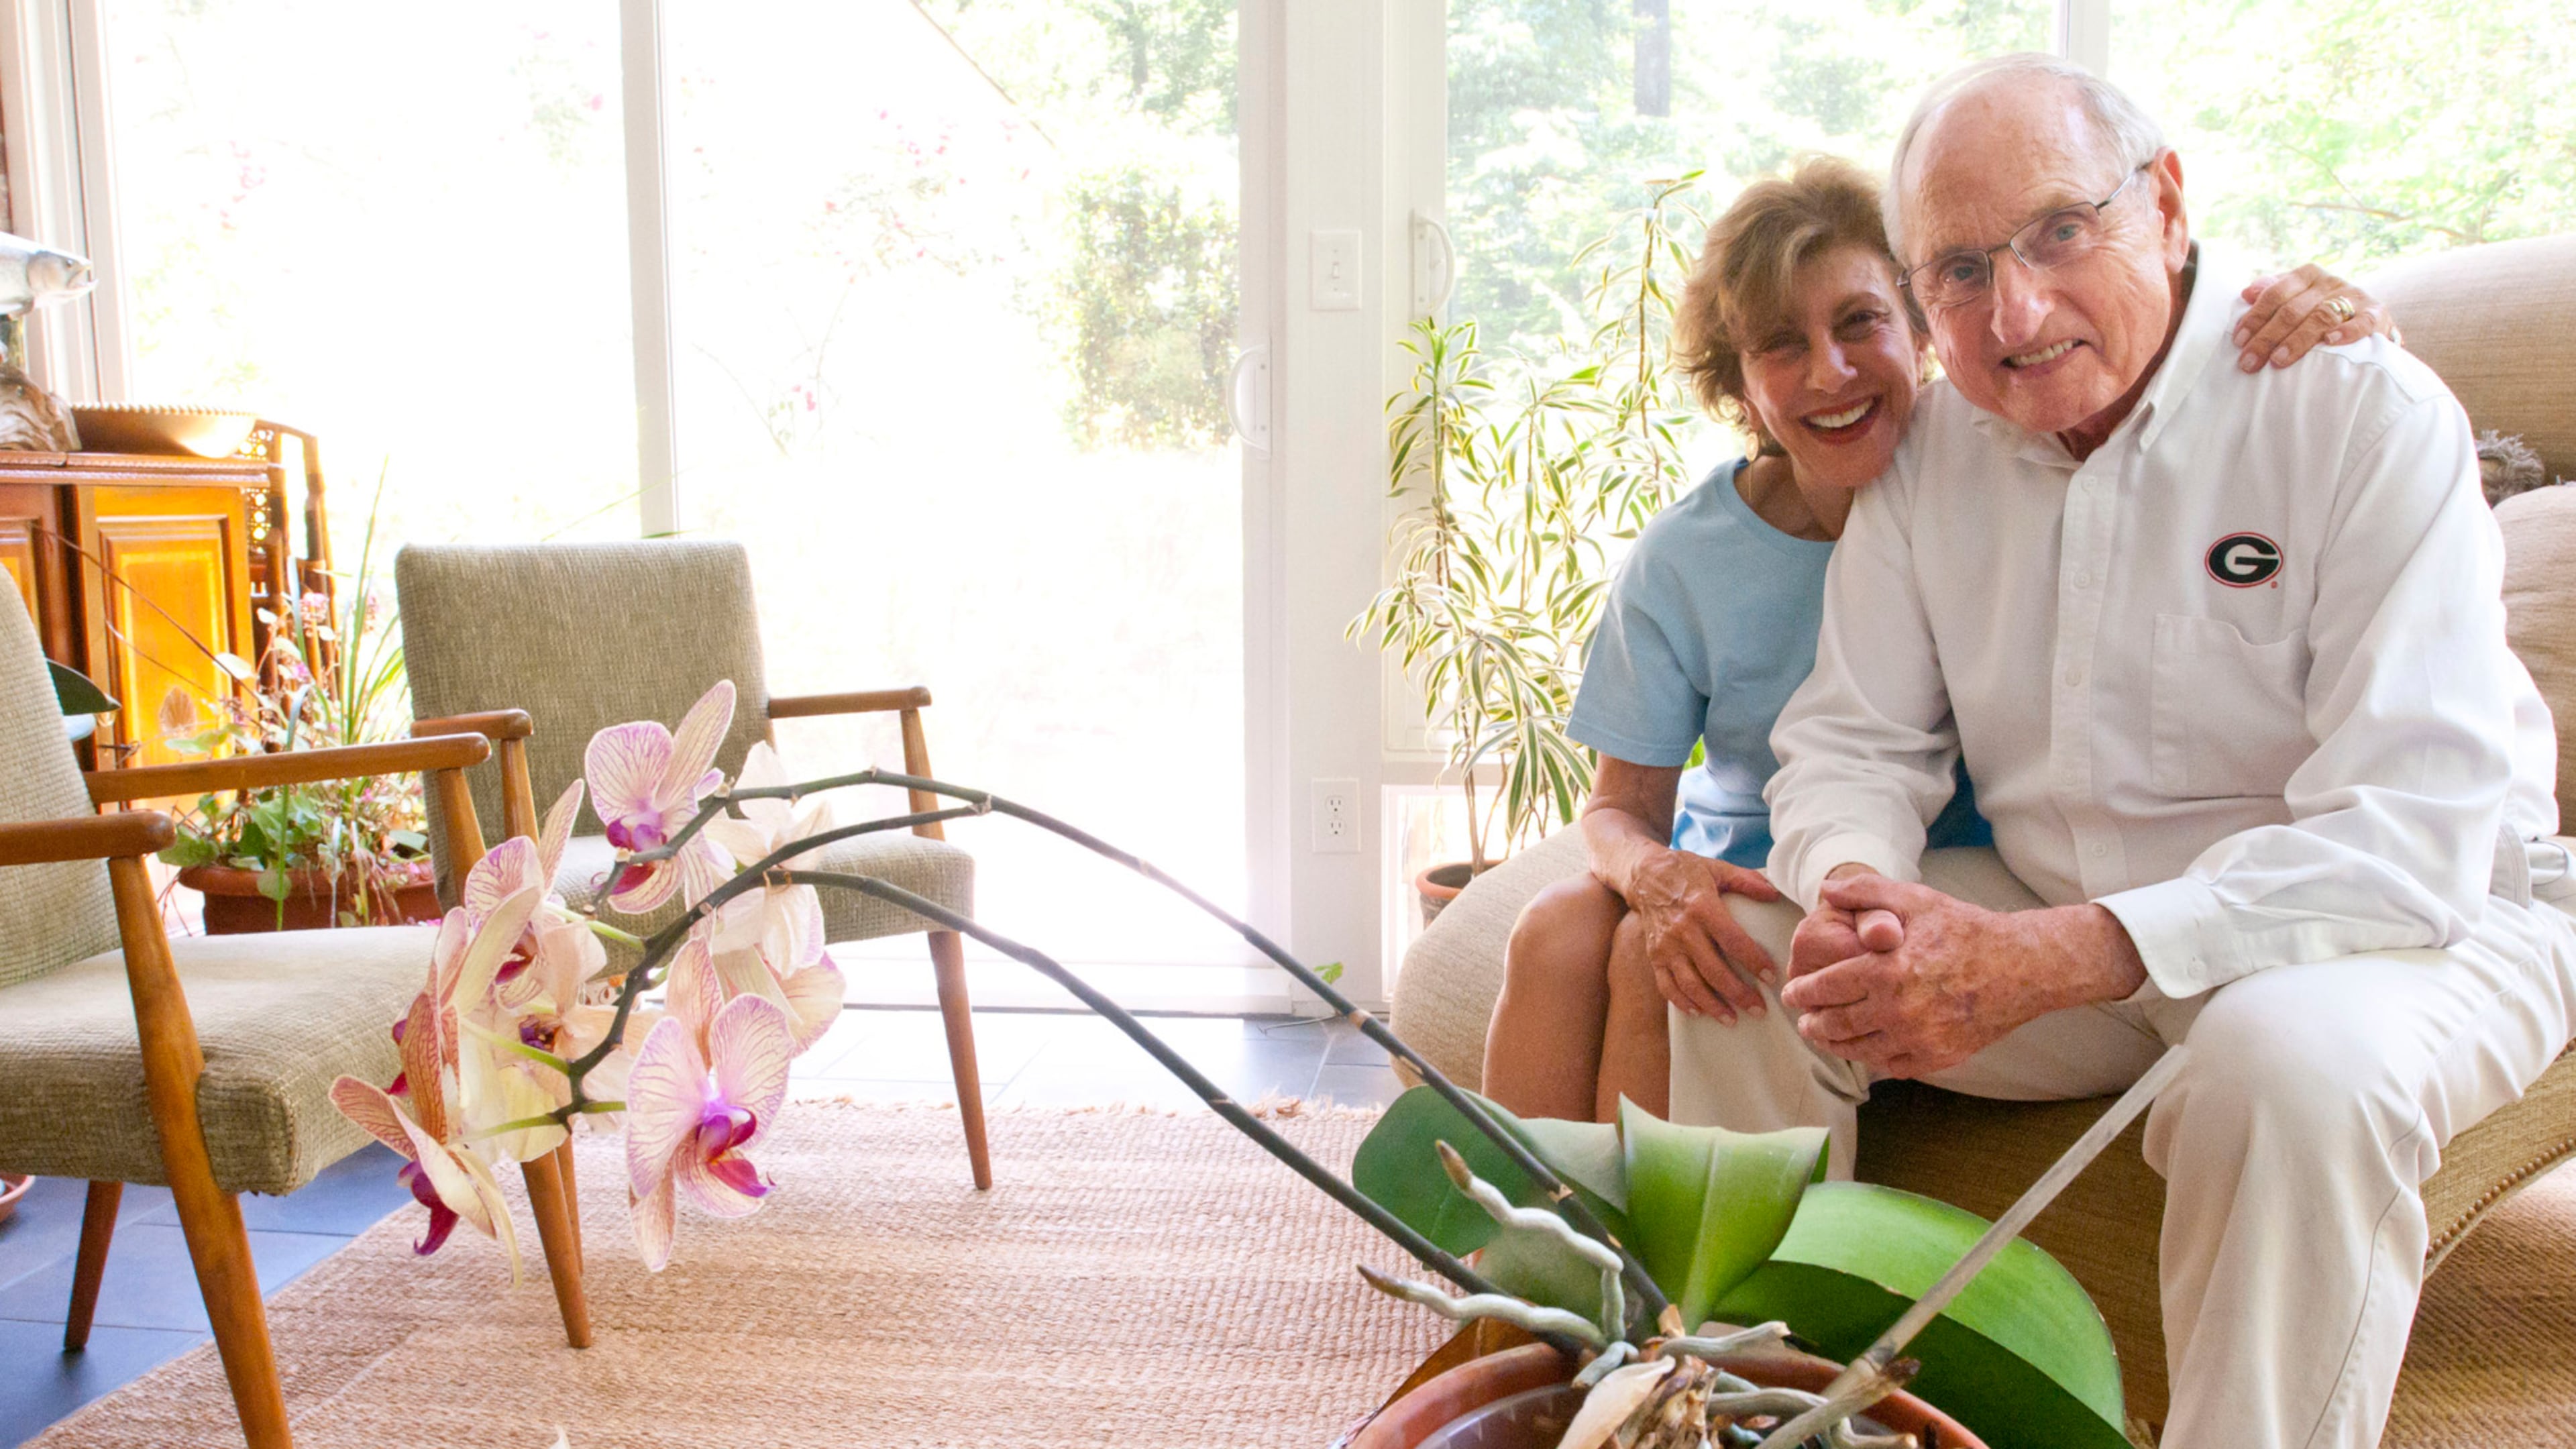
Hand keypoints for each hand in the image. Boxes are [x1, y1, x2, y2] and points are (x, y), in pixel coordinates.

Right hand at [1621, 848, 1782, 1024]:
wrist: (1642, 874)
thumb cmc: (1685, 870)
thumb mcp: (1717, 868)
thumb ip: (1746, 880)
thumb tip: (1775, 893)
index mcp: (1702, 907)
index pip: (1733, 941)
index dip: (1753, 961)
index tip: (1771, 977)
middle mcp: (1683, 930)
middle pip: (1714, 970)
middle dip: (1738, 994)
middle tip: (1759, 1009)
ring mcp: (1666, 946)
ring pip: (1690, 984)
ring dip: (1712, 1005)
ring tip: (1733, 1019)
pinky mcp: (1654, 955)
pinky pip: (1667, 985)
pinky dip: (1682, 1002)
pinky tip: (1699, 1013)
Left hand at [1779, 876, 2146, 1077]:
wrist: (2022, 967)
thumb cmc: (1965, 929)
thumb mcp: (1915, 900)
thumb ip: (1865, 892)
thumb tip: (1824, 890)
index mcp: (1886, 970)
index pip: (1824, 990)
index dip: (1801, 992)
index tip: (1791, 993)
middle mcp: (1899, 1009)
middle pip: (1835, 1025)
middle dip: (1812, 1023)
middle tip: (1803, 1019)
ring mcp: (1919, 1038)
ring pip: (1859, 1050)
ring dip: (1834, 1045)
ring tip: (1823, 1036)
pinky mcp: (1939, 1057)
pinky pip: (1892, 1065)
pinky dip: (1873, 1057)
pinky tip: (1866, 1046)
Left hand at [2234, 263, 2398, 371]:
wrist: (2369, 318)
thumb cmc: (2320, 311)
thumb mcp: (2296, 298)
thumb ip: (2272, 293)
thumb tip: (2246, 293)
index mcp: (2307, 276)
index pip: (2275, 294)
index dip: (2255, 318)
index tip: (2239, 341)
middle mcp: (2330, 282)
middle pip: (2293, 309)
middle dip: (2267, 337)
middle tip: (2249, 362)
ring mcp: (2354, 296)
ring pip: (2321, 316)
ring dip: (2297, 340)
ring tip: (2278, 360)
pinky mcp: (2376, 313)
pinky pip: (2362, 321)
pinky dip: (2347, 332)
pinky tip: (2329, 342)